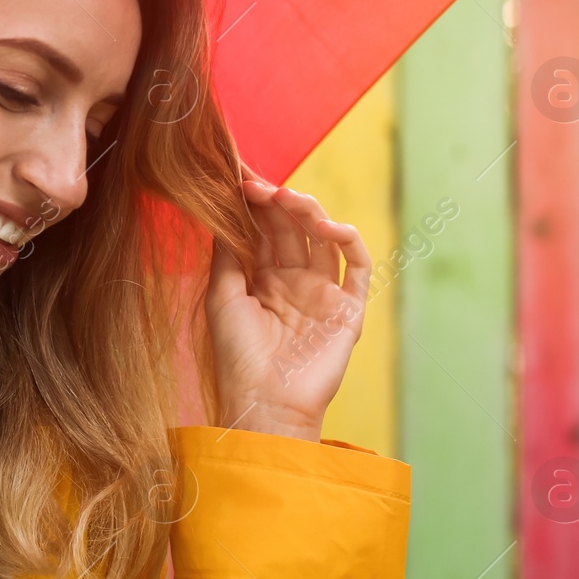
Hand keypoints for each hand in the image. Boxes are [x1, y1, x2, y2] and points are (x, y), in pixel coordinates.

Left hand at [205, 175, 371, 441]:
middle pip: (290, 228)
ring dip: (308, 213)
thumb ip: (226, 255)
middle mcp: (293, 282)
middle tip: (258, 184)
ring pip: (322, 238)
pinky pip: (357, 264)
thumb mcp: (222, 298)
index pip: (262, 230)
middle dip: (277, 201)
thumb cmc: (237, 358)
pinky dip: (347, 239)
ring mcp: (322, 292)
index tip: (238, 175)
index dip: (254, 202)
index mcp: (261, 280)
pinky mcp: (348, 307)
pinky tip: (327, 226)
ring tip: (288, 198)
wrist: (264, 404)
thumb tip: (221, 210)